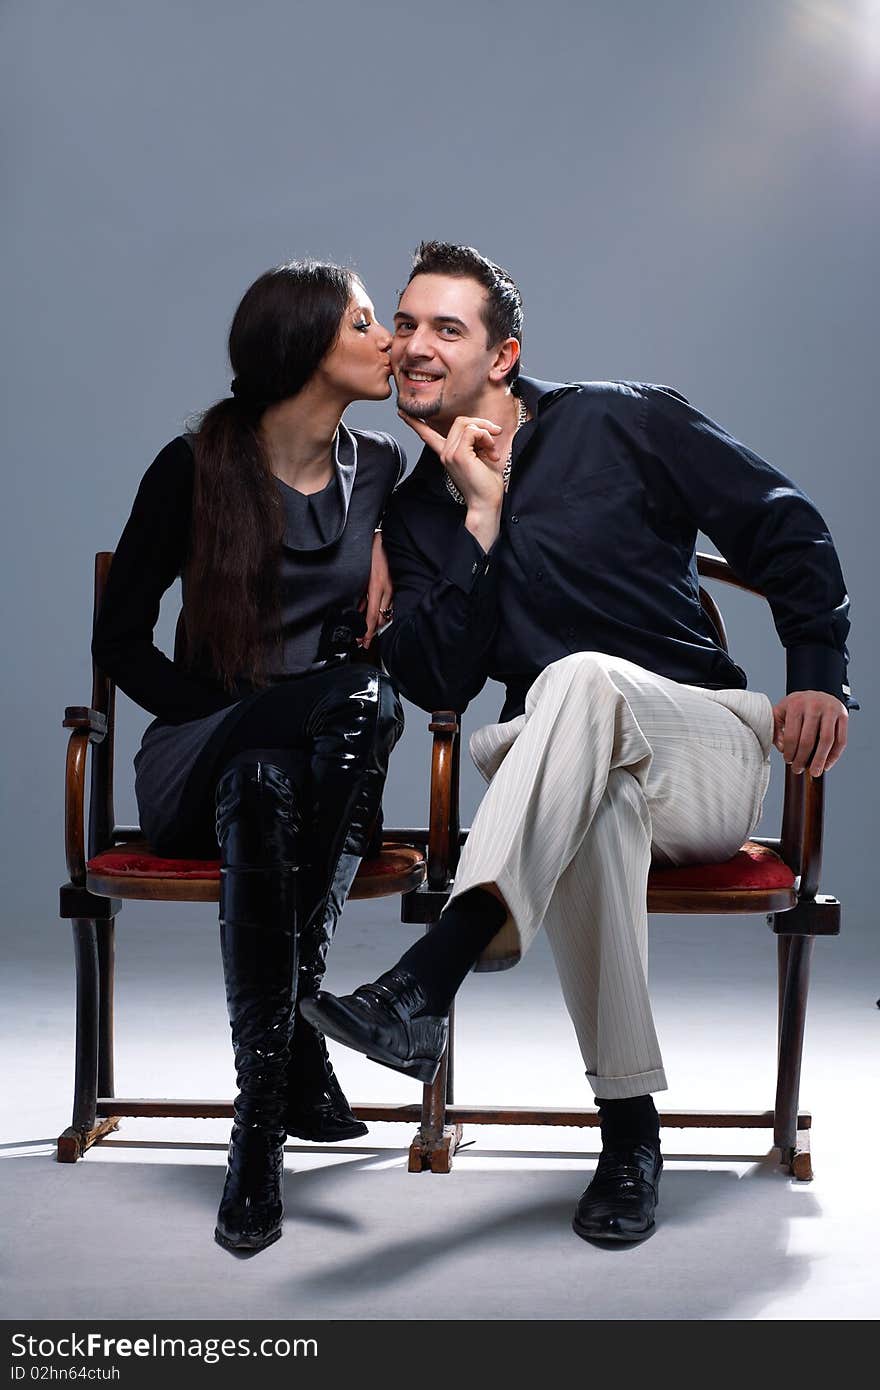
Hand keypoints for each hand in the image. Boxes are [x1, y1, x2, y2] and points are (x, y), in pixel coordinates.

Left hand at [358, 532, 393, 646]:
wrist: (387, 539)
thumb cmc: (372, 552)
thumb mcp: (362, 573)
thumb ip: (361, 591)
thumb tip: (358, 607)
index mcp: (376, 586)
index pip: (372, 616)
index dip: (367, 632)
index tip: (362, 641)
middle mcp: (387, 590)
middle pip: (381, 619)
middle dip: (372, 631)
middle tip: (363, 641)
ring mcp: (393, 588)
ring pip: (386, 613)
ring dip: (377, 623)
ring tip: (368, 630)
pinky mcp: (396, 586)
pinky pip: (389, 604)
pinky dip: (381, 611)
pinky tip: (373, 614)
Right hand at [398, 410, 504, 511]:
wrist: (486, 503)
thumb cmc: (487, 484)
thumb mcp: (481, 456)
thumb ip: (477, 440)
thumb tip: (485, 427)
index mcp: (447, 454)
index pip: (427, 435)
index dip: (415, 422)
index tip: (401, 412)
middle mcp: (445, 453)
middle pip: (460, 421)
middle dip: (482, 425)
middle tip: (495, 437)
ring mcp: (449, 454)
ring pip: (466, 424)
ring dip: (486, 433)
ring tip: (492, 451)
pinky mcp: (458, 455)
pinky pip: (473, 431)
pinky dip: (486, 438)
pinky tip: (490, 453)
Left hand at [772, 691, 847, 775]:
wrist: (817, 693)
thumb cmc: (798, 706)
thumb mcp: (781, 712)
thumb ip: (775, 729)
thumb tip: (783, 749)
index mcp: (796, 704)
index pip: (792, 735)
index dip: (790, 752)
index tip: (788, 761)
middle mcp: (814, 705)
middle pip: (809, 740)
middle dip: (803, 759)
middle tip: (798, 769)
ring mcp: (831, 709)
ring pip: (827, 740)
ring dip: (820, 760)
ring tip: (815, 772)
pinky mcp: (843, 715)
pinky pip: (841, 740)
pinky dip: (834, 755)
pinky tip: (827, 764)